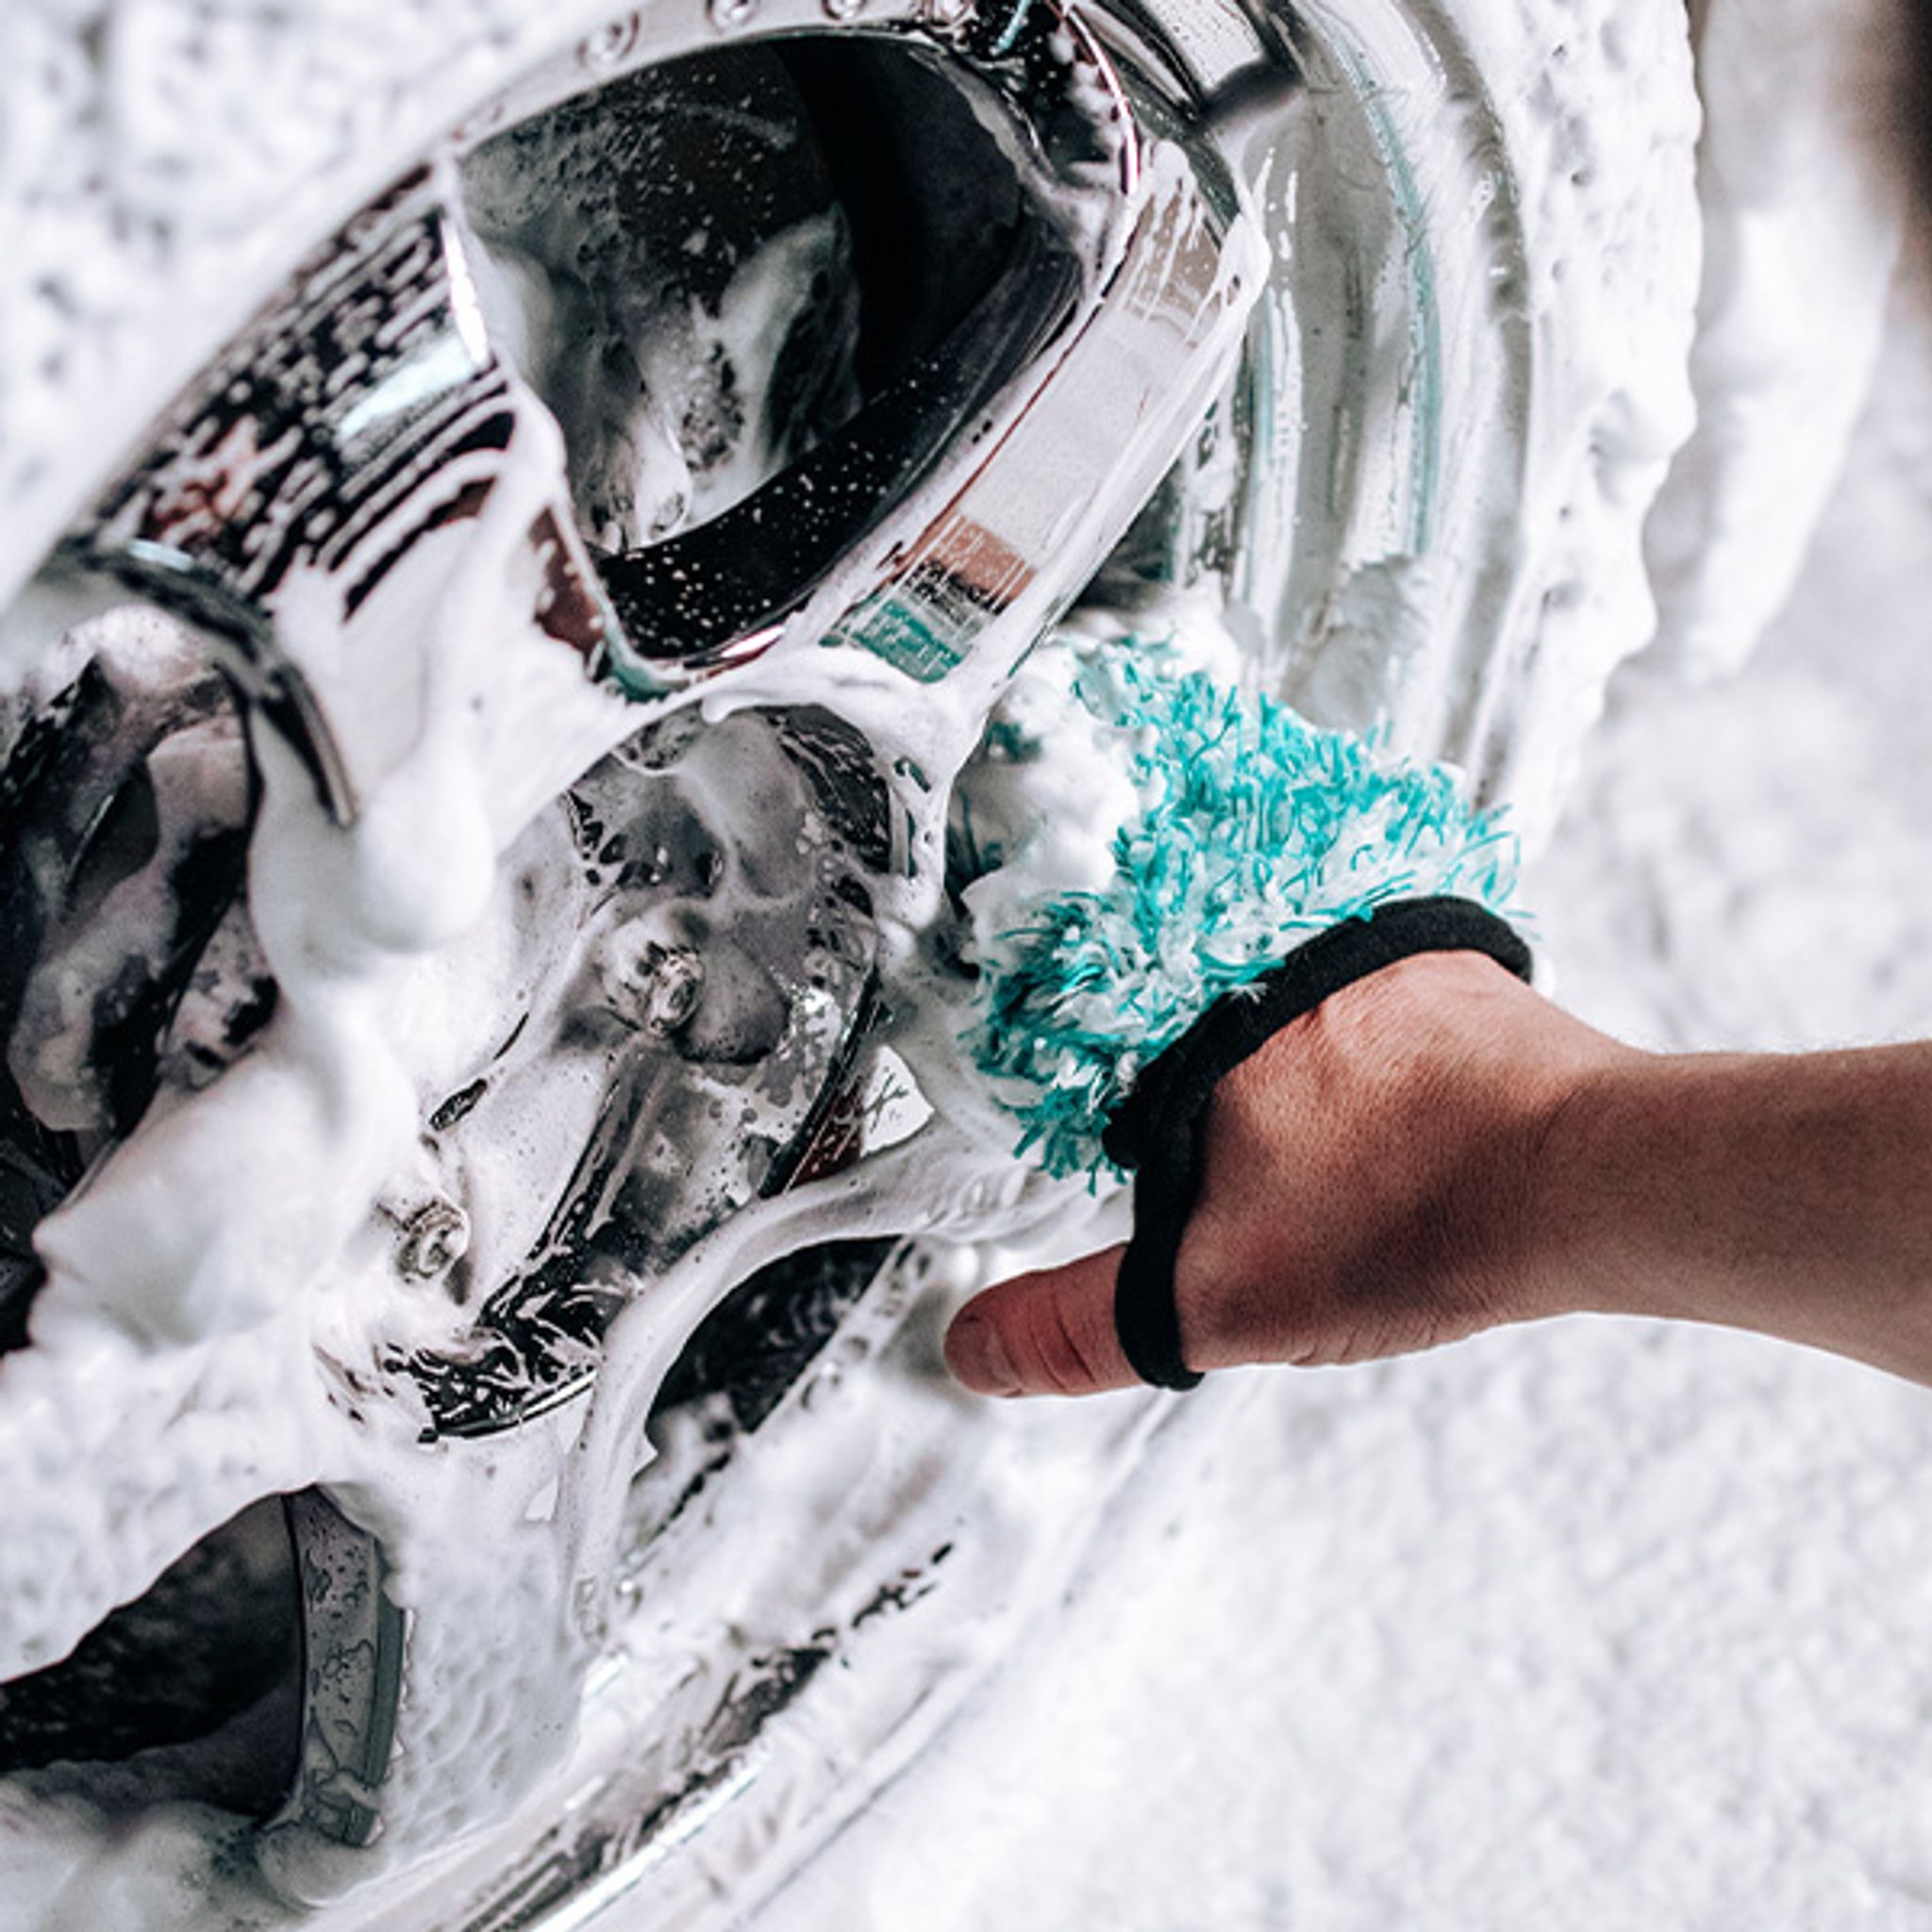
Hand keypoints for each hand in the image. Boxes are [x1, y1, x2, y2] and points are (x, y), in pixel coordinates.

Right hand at [944, 951, 1635, 1396]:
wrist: (1586, 1177)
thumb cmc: (1414, 1214)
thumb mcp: (1214, 1298)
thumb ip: (1081, 1326)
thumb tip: (975, 1349)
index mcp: (1186, 1016)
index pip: (1067, 997)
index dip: (1046, 1045)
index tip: (1050, 1086)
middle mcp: (1265, 948)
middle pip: (1161, 967)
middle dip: (1147, 1025)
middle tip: (1153, 1090)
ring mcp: (1358, 935)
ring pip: (1256, 959)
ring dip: (1241, 1005)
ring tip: (1258, 1090)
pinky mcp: (1434, 949)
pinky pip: (1344, 957)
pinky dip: (1329, 1000)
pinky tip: (1353, 1071)